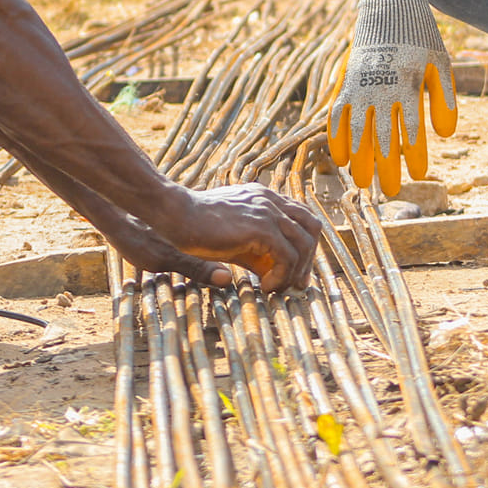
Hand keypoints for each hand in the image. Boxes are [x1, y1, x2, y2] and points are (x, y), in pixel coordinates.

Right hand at [104, 185, 323, 290]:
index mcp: (265, 198)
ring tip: (275, 288)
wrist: (175, 215)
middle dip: (308, 259)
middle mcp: (270, 200)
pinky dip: (281, 276)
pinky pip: (287, 256)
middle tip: (294, 285)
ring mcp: (267, 211)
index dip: (304, 248)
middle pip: (313, 227)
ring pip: (304, 243)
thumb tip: (273, 274)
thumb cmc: (196, 229)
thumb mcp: (233, 241)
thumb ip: (255, 253)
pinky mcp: (260, 227)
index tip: (293, 275)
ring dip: (295, 271)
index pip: (303, 219)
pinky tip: (264, 287)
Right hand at [326, 0, 457, 194]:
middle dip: (387, 165)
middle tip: (392, 191)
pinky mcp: (346, 83)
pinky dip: (337, 137)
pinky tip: (340, 159)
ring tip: (362, 183)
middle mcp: (382, 87)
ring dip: (360, 158)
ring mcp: (360, 86)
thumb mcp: (440, 63)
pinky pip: (337, 115)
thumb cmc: (420, 37)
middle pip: (383, 135)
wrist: (389, 5)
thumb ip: (445, 98)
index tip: (420, 175)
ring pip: (357, 130)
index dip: (415, 152)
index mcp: (408, 83)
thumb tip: (446, 135)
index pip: (411, 127)